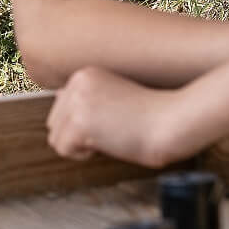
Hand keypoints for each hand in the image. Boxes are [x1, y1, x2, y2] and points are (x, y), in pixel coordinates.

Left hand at [47, 66, 188, 168]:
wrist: (174, 120)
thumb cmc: (153, 113)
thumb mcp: (115, 96)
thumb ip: (87, 98)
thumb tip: (58, 103)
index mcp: (85, 73)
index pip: (62, 107)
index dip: (84, 124)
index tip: (110, 123)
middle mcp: (77, 82)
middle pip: (55, 122)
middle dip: (76, 134)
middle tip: (110, 133)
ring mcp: (77, 101)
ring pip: (56, 137)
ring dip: (78, 145)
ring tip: (107, 138)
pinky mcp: (79, 121)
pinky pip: (63, 148)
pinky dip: (81, 154)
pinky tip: (106, 144)